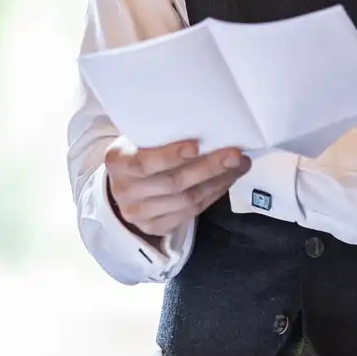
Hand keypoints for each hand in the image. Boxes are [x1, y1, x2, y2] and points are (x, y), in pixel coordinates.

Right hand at [104, 139, 251, 241]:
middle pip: (173, 183)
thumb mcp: (139, 139)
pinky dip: (212, 196)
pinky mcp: (155, 227)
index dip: (170, 156)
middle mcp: (125, 191)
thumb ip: (161, 137)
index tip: (195, 146)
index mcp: (118, 162)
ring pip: (186, 200)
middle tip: (235, 155)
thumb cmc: (138, 152)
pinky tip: (225, 181)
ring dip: (217, 182)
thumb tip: (206, 128)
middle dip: (208, 168)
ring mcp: (139, 213)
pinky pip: (191, 213)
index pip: (144, 162)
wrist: (124, 183)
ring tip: (239, 166)